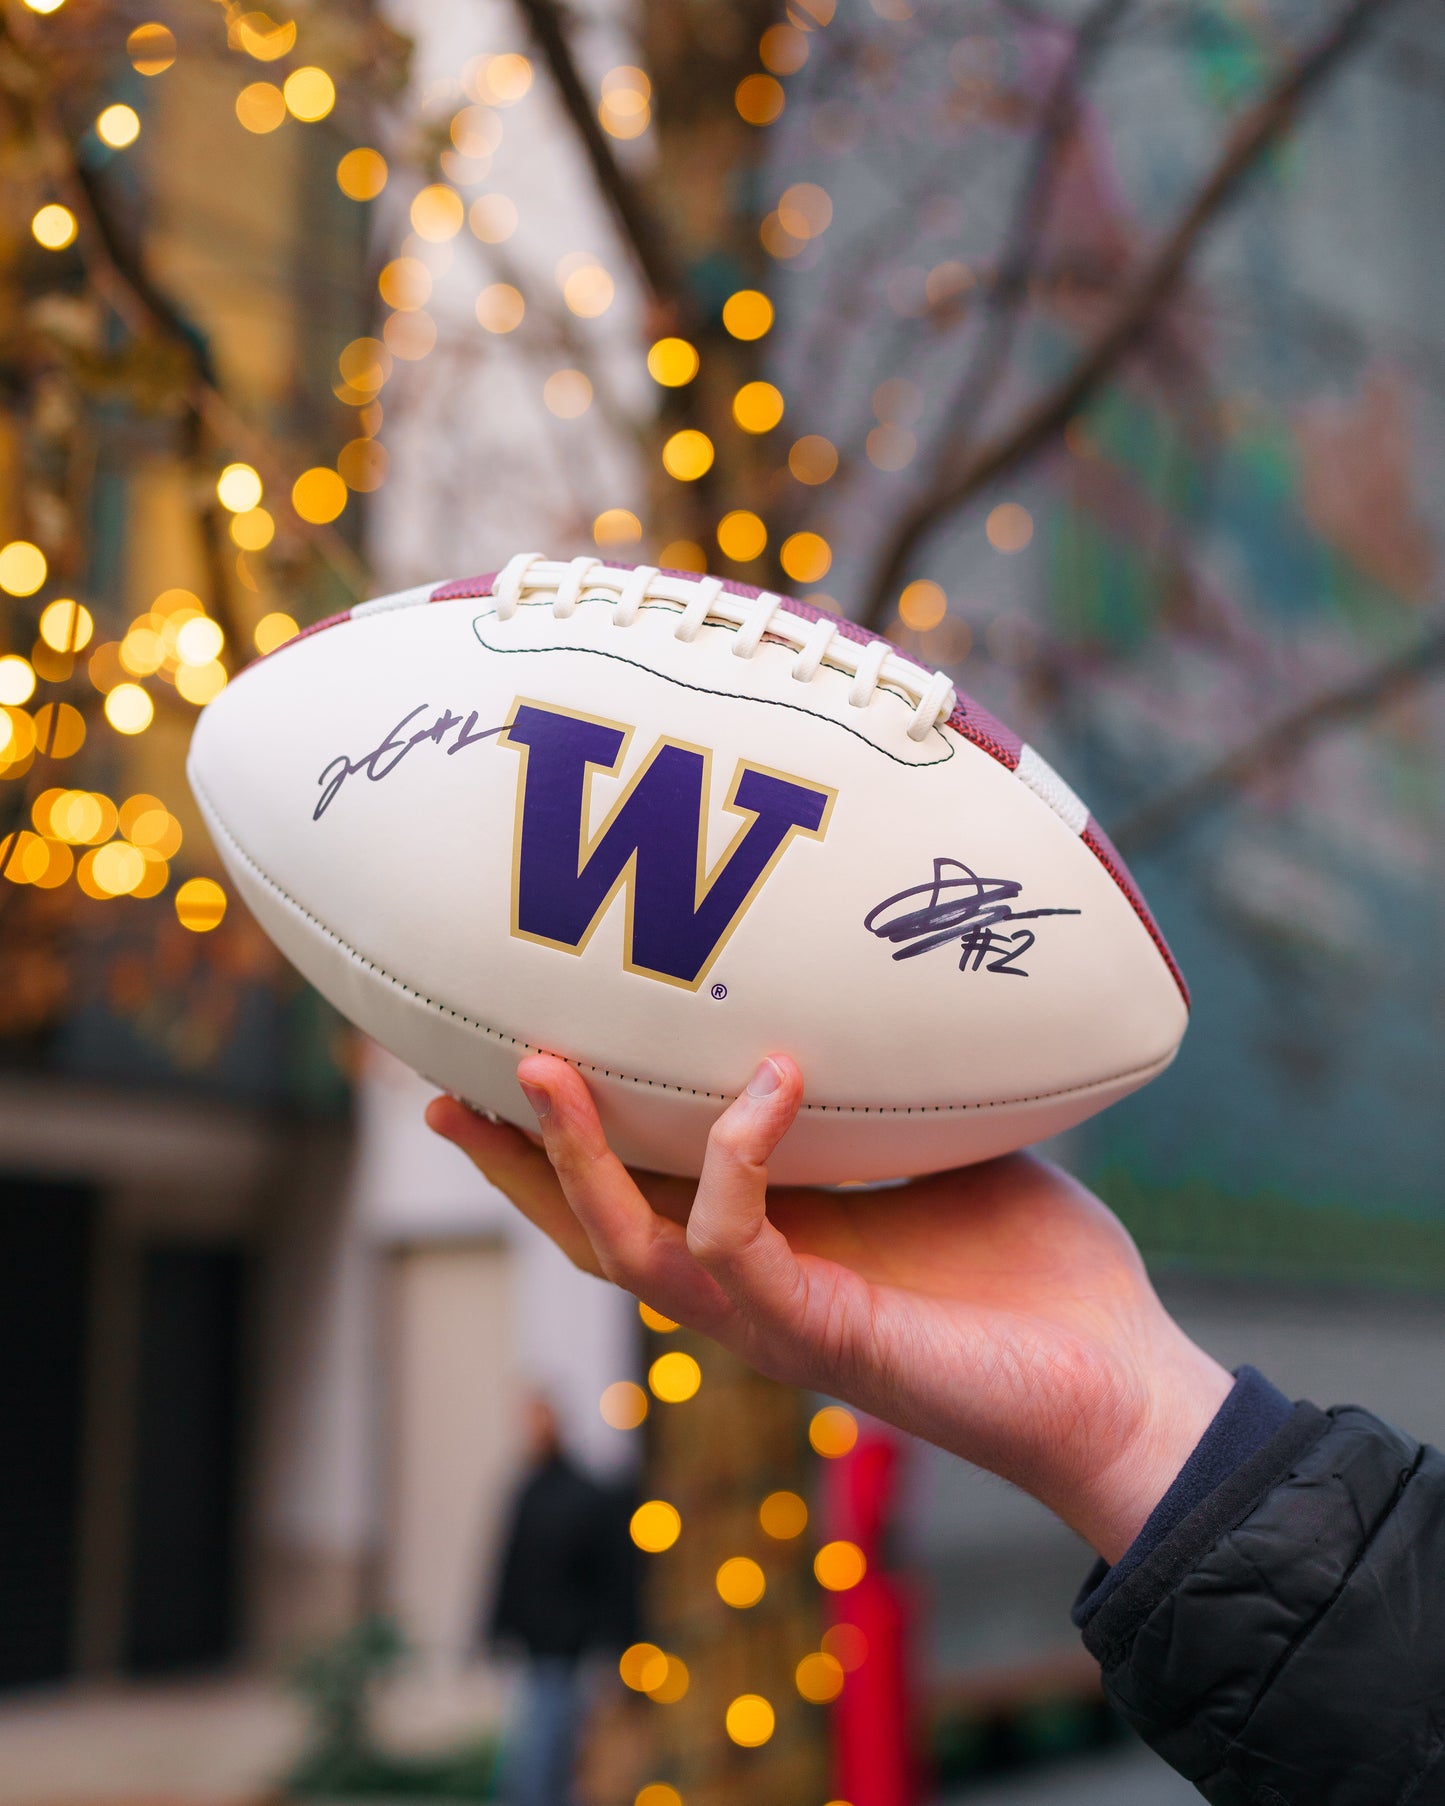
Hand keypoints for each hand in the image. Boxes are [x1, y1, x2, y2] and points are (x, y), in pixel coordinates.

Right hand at [426, 1054, 1230, 1561]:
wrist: (1124, 1387)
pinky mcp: (819, 1337)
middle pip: (585, 1228)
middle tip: (440, 1081)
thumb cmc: (1040, 1278)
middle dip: (508, 1161)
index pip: (636, 1190)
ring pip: (623, 1247)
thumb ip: (887, 1097)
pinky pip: (735, 1242)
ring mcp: (773, 1322)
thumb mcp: (944, 1156)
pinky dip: (737, 1154)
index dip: (557, 1138)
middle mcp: (748, 1292)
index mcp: (769, 1248)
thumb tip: (861, 996)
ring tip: (539, 1066)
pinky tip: (774, 1081)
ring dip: (570, 1160)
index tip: (498, 1058)